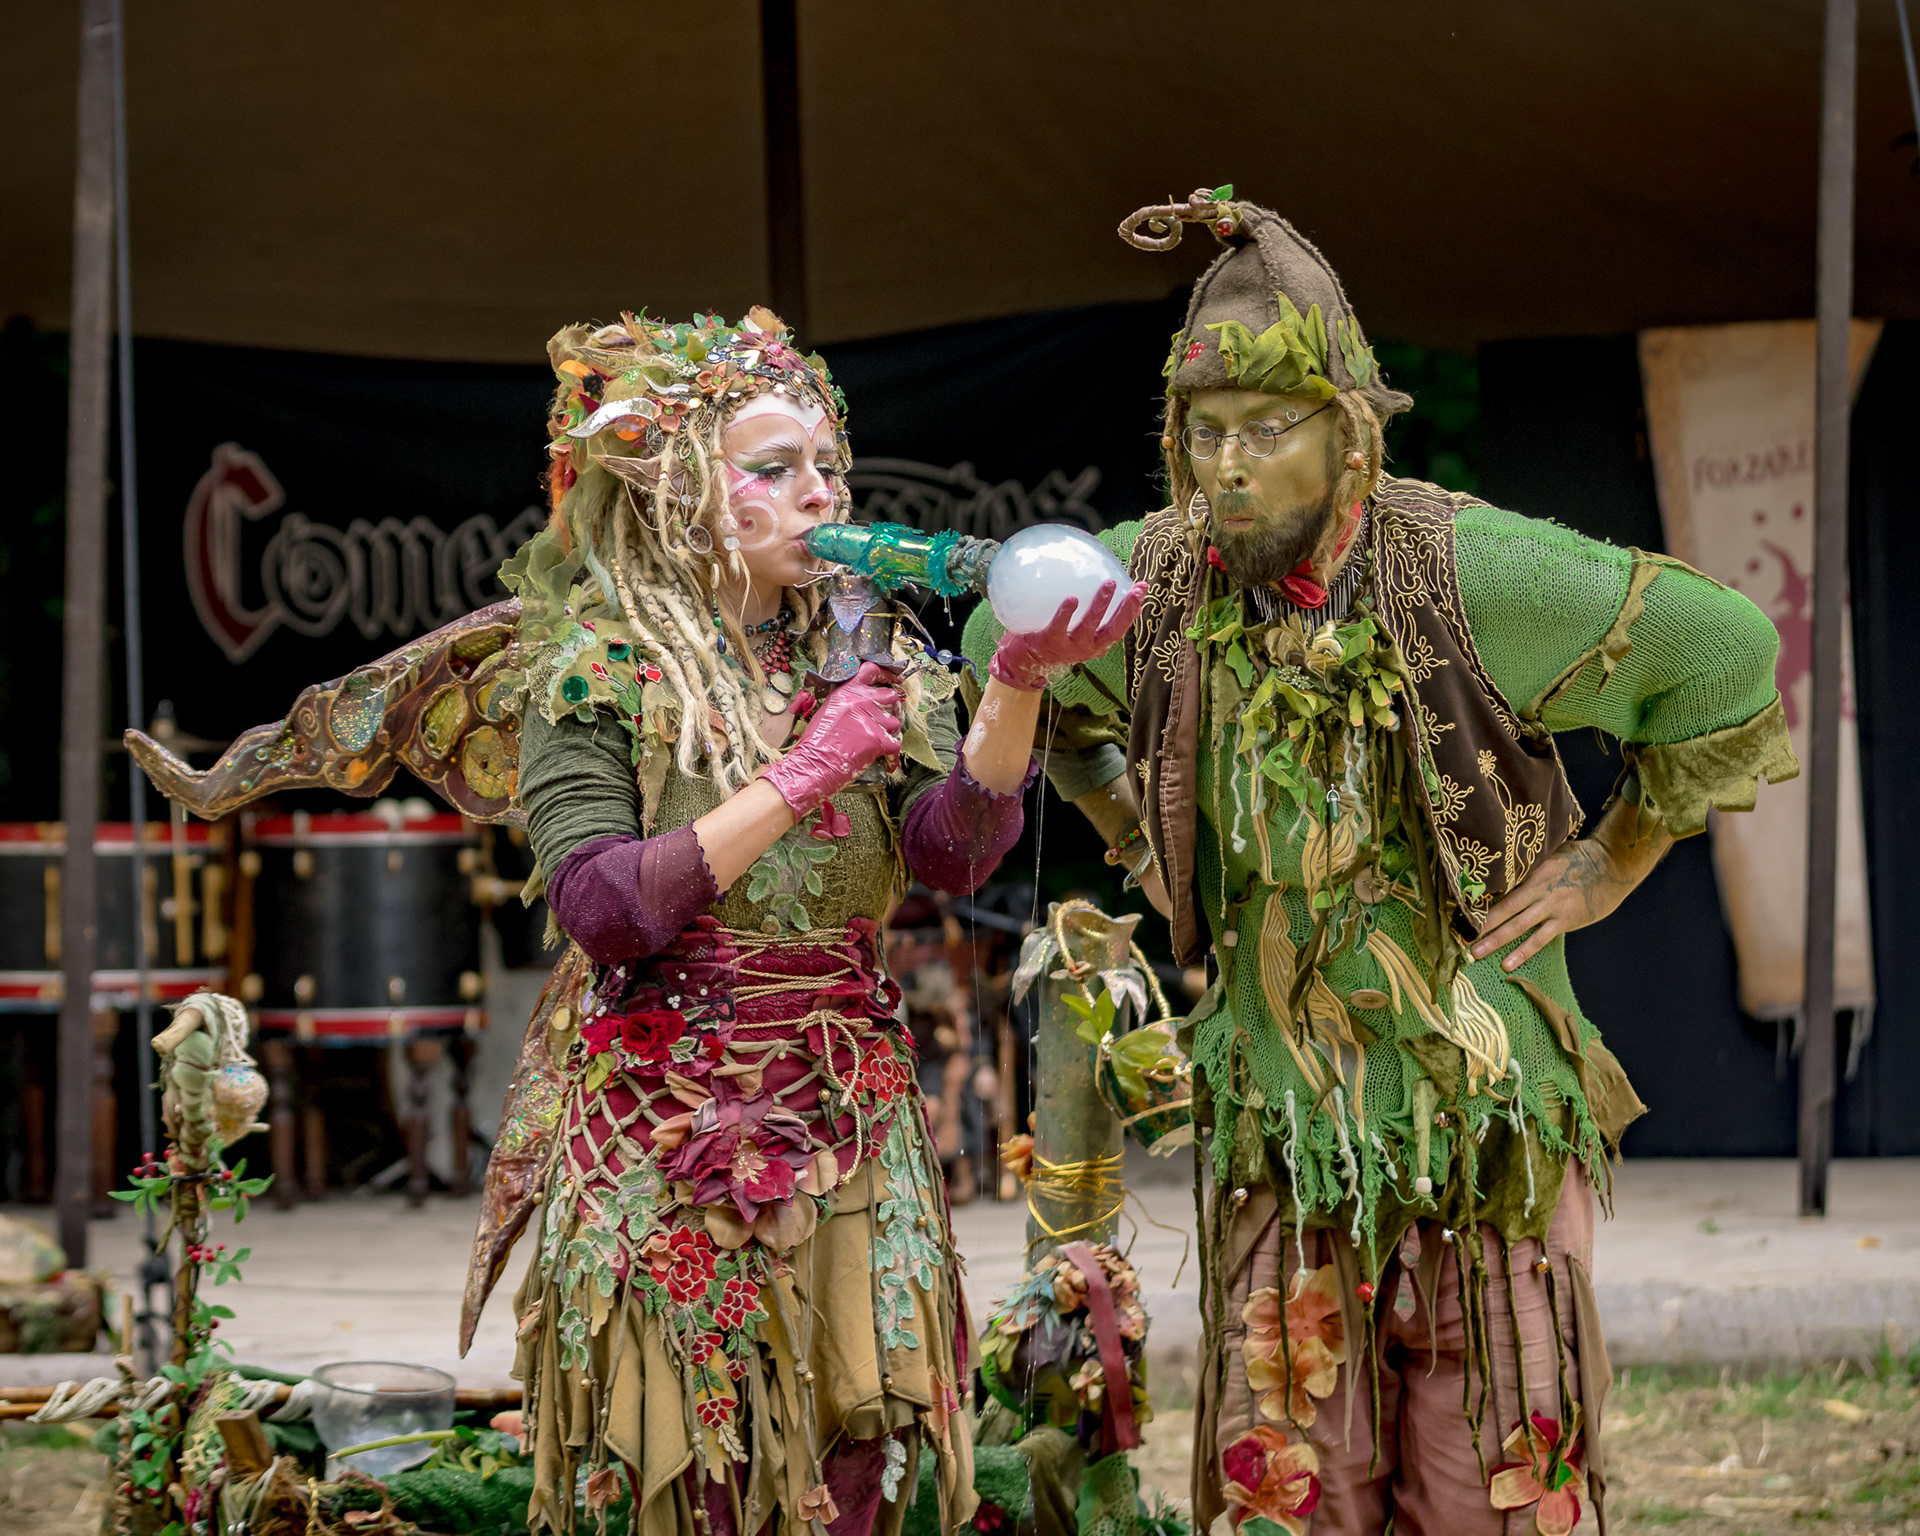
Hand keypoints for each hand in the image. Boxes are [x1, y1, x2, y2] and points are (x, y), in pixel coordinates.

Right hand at [761, 660, 902, 816]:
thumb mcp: (829, 710)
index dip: (886, 674)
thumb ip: (848, 702)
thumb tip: (864, 703)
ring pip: (895, 722)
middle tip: (884, 719)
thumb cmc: (817, 742)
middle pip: (890, 696)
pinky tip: (885, 759)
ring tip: (877, 742)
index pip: (871, 671)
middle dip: (890, 708)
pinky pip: (896, 743)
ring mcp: (871, 720)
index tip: (893, 680)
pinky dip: (892, 754)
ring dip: (889, 732)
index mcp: (847, 692)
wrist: (813, 764)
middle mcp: (860, 701)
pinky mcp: (878, 740)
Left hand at [989, 579, 1147, 691]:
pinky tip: (1072, 598)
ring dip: (1100, 606)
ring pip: (1089, 627)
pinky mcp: (1050, 643)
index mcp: (1098, 643)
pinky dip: (1066, 613)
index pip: (1121, 626)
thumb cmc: (1056, 638)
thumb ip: (1094, 614)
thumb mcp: (1078, 629)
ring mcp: (1069, 647)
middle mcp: (1087, 648)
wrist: (1026, 660)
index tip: (1143, 588)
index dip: (1133, 609)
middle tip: (1135, 590)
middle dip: (1125, 610)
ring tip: (1108, 585)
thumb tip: (1110, 585)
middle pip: (1112, 630)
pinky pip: (1059, 627)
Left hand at [1470, 797, 1672, 970]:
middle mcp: (1539, 890)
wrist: (1613, 865)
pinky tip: (1508, 964)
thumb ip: (1528, 865)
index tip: (1459, 910)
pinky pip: (1539, 939)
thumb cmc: (1579, 857)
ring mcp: (1552, 907)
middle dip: (1480, 924)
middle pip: (1504, 909)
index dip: (1480, 901)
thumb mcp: (1550, 854)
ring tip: (1475, 953)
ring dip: (1495, 941)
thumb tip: (1502, 869)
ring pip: (1518, 926)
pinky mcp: (1565, 921)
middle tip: (1458, 936)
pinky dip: (1523, 951)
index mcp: (1532, 871)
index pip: (1500, 888)